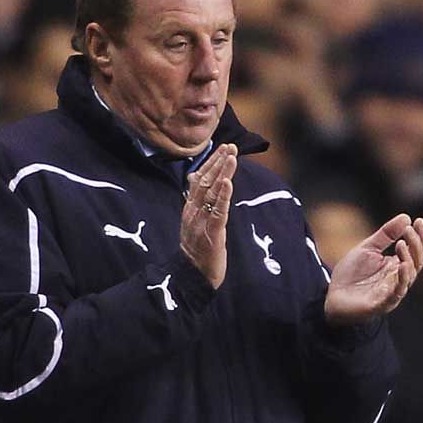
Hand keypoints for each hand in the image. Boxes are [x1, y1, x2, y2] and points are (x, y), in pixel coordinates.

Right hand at [180, 143, 235, 287]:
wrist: (192, 275)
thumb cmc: (197, 249)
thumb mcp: (195, 221)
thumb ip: (198, 201)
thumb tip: (197, 180)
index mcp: (190, 208)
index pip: (199, 179)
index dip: (211, 163)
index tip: (222, 148)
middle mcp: (193, 211)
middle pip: (205, 181)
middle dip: (218, 162)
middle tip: (230, 147)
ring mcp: (201, 222)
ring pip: (212, 193)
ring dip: (223, 173)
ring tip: (232, 157)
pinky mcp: (211, 233)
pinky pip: (218, 212)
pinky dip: (223, 196)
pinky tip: (228, 182)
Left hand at [324, 213, 422, 325]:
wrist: (332, 297)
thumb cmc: (351, 275)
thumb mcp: (368, 248)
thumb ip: (386, 234)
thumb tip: (406, 217)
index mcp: (396, 266)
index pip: (416, 251)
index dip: (420, 237)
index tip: (418, 220)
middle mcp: (399, 279)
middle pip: (417, 262)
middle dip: (416, 244)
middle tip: (408, 230)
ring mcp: (392, 292)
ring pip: (410, 276)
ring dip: (409, 258)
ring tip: (401, 243)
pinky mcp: (382, 303)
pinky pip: (397, 292)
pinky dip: (402, 279)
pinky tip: (402, 265)